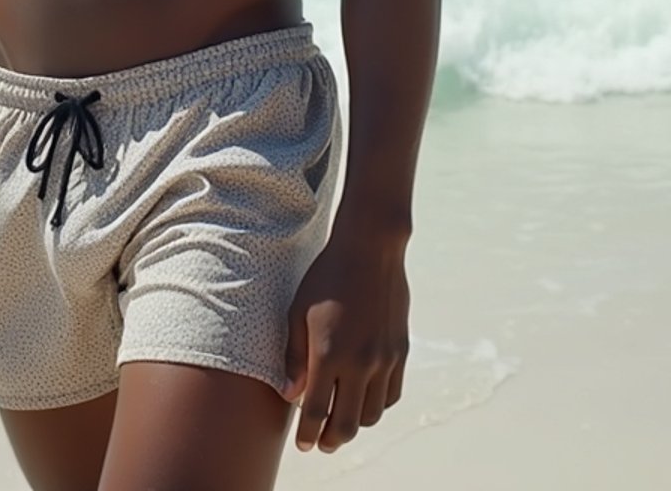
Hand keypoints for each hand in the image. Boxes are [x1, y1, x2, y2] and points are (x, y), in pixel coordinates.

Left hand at [283, 222, 409, 452]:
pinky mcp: (400, 352)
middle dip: (330, 440)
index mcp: (329, 352)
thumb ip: (295, 357)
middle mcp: (359, 362)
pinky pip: (391, 395)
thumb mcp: (299, 312)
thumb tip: (291, 395)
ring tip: (341, 421)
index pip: (316, 411)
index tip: (303, 443)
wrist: (370, 250)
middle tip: (321, 443)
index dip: (308, 433)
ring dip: (355, 424)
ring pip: (372, 415)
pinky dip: (376, 406)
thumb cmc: (326, 277)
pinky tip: (364, 400)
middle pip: (347, 424)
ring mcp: (384, 359)